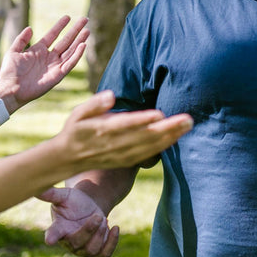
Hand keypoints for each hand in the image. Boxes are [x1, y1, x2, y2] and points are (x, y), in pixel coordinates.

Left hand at [0, 15, 89, 110]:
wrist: (10, 89)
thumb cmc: (10, 72)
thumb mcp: (13, 52)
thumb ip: (21, 40)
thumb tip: (30, 28)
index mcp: (39, 50)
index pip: (53, 35)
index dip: (60, 26)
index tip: (68, 17)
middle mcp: (49, 57)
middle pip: (66, 41)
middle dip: (75, 30)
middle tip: (85, 20)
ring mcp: (54, 66)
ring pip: (71, 51)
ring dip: (79, 41)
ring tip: (87, 31)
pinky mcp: (58, 75)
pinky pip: (70, 63)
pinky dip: (77, 55)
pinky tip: (83, 45)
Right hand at [38, 185, 119, 256]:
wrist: (89, 208)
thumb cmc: (73, 202)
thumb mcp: (64, 195)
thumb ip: (51, 194)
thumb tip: (35, 189)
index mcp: (58, 228)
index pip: (53, 234)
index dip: (52, 237)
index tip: (49, 241)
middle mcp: (69, 242)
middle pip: (77, 242)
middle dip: (89, 229)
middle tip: (97, 216)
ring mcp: (83, 250)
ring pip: (92, 249)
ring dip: (100, 233)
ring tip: (102, 219)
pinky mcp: (97, 253)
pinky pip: (105, 253)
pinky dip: (112, 241)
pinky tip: (115, 228)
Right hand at [54, 91, 192, 170]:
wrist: (68, 158)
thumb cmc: (76, 129)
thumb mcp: (77, 113)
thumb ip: (94, 104)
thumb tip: (111, 95)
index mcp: (102, 130)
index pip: (125, 125)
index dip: (142, 120)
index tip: (160, 114)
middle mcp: (114, 144)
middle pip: (144, 137)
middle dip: (168, 129)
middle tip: (188, 119)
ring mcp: (122, 155)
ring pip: (150, 147)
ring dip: (170, 137)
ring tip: (188, 126)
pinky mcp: (127, 161)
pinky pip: (148, 155)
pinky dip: (164, 147)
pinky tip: (177, 137)